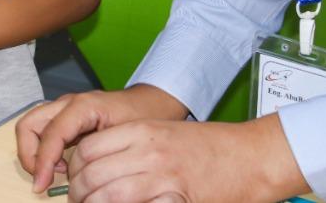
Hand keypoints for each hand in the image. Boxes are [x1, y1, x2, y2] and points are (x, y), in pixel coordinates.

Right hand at [17, 85, 187, 192]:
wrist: (150, 103)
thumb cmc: (141, 118)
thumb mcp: (127, 138)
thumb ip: (104, 156)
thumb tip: (84, 181)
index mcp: (83, 106)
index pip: (51, 133)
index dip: (42, 162)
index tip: (41, 185)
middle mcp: (68, 104)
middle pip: (29, 125)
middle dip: (29, 155)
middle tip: (43, 178)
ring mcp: (63, 109)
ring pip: (31, 126)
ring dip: (35, 152)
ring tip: (56, 171)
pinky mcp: (64, 117)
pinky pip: (42, 131)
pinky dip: (43, 150)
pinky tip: (63, 165)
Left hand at [63, 115, 305, 202]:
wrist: (251, 157)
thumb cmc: (210, 147)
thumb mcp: (163, 134)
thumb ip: (131, 147)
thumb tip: (98, 167)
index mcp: (140, 130)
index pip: (87, 149)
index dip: (73, 170)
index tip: (74, 182)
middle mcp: (146, 150)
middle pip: (91, 173)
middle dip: (77, 193)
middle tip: (78, 202)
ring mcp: (161, 176)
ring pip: (107, 194)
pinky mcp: (176, 198)